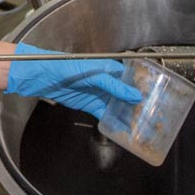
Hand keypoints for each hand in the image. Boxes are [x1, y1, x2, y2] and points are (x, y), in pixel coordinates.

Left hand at [5, 43, 142, 119]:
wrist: (39, 76)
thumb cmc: (62, 66)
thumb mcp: (91, 74)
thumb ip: (112, 85)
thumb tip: (134, 95)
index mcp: (107, 68)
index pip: (130, 77)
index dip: (142, 86)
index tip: (155, 96)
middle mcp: (105, 81)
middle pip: (125, 93)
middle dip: (137, 104)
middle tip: (151, 115)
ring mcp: (97, 93)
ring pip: (116, 105)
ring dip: (126, 114)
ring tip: (140, 125)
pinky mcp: (88, 105)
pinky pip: (104, 114)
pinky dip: (112, 121)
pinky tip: (122, 129)